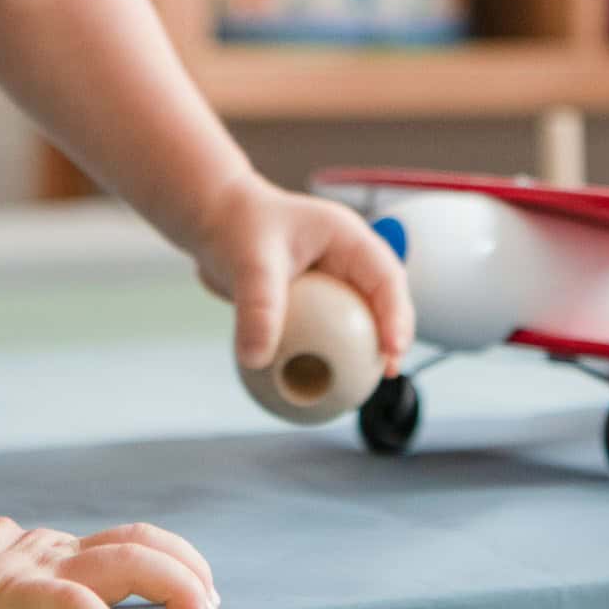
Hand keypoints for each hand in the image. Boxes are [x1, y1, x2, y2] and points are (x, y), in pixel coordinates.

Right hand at [0, 508, 216, 608]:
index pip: (132, 544)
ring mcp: (42, 574)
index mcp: (59, 560)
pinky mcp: (17, 598)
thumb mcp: (8, 591)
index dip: (178, 560)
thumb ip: (49, 596)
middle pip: (141, 547)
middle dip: (190, 572)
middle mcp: (59, 561)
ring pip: (127, 562)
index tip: (206, 592)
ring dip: (177, 583)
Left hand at [189, 174, 413, 374]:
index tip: (392, 349)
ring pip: (356, 318)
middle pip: (381, 299)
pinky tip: (313, 382)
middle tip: (386, 371)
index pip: (385, 275)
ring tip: (359, 387)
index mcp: (347, 237)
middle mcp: (344, 259)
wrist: (212, 221)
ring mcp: (329, 280)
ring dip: (360, 350)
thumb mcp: (250, 262)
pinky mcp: (309, 300)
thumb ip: (258, 307)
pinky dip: (324, 354)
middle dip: (390, 336)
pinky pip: (324, 331)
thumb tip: (257, 359)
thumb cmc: (235, 226)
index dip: (397, 313)